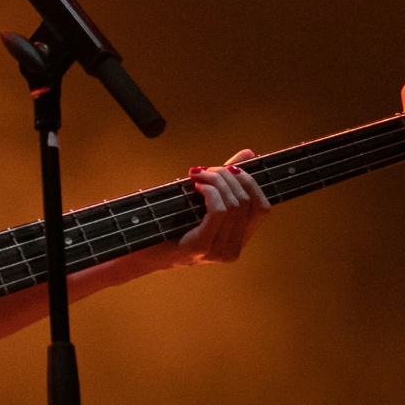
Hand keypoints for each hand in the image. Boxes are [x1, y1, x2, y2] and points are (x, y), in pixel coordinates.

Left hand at [179, 150, 270, 264]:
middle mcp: (232, 250)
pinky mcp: (201, 246)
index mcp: (237, 241)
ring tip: (198, 175)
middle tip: (207, 170)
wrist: (142, 251)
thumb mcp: (203, 202)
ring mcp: (218, 251)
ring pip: (234, 204)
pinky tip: (197, 186)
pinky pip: (219, 210)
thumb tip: (249, 154)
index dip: (252, 183)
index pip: (263, 209)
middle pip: (246, 201)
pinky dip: (210, 191)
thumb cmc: (171, 226)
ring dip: (216, 180)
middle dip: (228, 177)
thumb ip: (227, 182)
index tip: (232, 168)